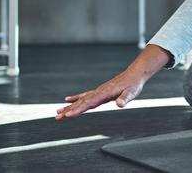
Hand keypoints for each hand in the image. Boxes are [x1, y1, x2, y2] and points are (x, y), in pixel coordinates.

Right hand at [55, 45, 170, 119]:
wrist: (134, 74)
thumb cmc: (133, 85)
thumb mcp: (132, 93)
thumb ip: (125, 99)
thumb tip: (120, 105)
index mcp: (105, 93)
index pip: (89, 103)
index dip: (78, 109)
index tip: (67, 115)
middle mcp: (99, 92)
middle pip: (81, 102)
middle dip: (69, 110)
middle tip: (57, 117)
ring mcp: (98, 91)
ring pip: (81, 100)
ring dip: (69, 107)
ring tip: (57, 112)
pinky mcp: (99, 92)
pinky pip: (85, 96)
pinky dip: (76, 98)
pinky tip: (68, 100)